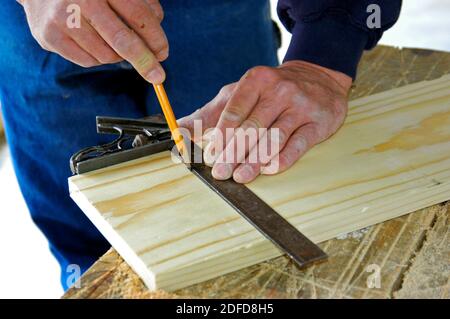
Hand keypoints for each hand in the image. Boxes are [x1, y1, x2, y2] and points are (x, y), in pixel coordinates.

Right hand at [20, 0, 166, 82]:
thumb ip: (142, 5)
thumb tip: (157, 39)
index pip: (138, 16)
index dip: (155, 38)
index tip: (163, 54)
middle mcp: (80, 1)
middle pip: (121, 40)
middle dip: (144, 61)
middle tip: (158, 75)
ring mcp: (62, 19)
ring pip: (106, 55)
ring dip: (118, 56)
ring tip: (113, 43)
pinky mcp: (49, 37)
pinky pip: (88, 61)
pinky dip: (99, 58)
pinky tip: (94, 43)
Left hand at [179, 60, 351, 182]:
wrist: (319, 80)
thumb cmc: (271, 90)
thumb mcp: (240, 93)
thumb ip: (211, 112)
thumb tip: (178, 131)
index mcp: (256, 80)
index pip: (235, 111)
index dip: (221, 135)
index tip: (210, 155)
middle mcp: (279, 91)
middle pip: (252, 127)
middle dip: (234, 153)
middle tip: (220, 172)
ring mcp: (300, 107)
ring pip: (273, 139)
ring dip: (254, 161)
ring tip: (240, 177)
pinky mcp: (317, 124)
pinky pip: (297, 146)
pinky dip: (281, 160)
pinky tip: (268, 169)